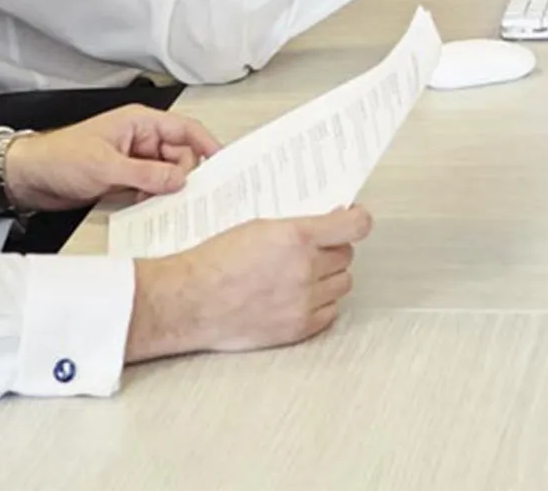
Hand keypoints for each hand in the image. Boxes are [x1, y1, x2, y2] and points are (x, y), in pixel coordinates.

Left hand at [0, 105, 220, 213]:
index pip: (185, 130)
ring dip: (166, 190)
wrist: (27, 178)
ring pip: (166, 175)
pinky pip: (150, 188)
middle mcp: (141, 140)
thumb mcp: (106, 167)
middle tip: (182, 195)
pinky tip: (147, 208)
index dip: (206, 145)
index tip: (222, 165)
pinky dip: (152, 198)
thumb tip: (180, 179)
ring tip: (161, 203)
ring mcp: (133, 161)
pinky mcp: (124, 180)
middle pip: (180, 156)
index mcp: (140, 123)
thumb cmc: (59, 158)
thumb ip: (147, 174)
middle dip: (183, 175)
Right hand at [125, 205, 372, 361]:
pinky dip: (320, 304)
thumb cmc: (212, 263)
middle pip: (347, 255)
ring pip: (342, 284)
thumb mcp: (256, 227)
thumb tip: (328, 221)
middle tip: (314, 250)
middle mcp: (305, 269)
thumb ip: (297, 226)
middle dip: (333, 250)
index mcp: (296, 237)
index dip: (358, 220)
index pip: (356, 226)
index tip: (355, 219)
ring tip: (303, 275)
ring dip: (328, 277)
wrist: (188, 301)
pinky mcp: (298, 328)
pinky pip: (330, 313)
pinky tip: (300, 297)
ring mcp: (304, 301)